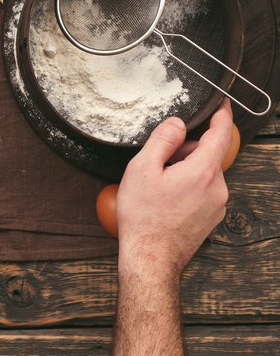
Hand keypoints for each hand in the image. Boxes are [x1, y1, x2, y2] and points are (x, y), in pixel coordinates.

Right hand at [117, 99, 232, 275]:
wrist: (150, 258)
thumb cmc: (144, 217)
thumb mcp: (142, 169)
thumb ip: (163, 140)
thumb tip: (178, 124)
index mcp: (203, 171)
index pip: (221, 134)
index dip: (221, 116)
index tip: (221, 105)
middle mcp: (217, 188)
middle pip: (207, 155)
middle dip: (185, 152)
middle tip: (158, 164)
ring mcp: (217, 205)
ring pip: (204, 174)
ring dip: (185, 171)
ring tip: (158, 188)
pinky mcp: (211, 218)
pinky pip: (203, 192)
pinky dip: (188, 188)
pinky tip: (165, 201)